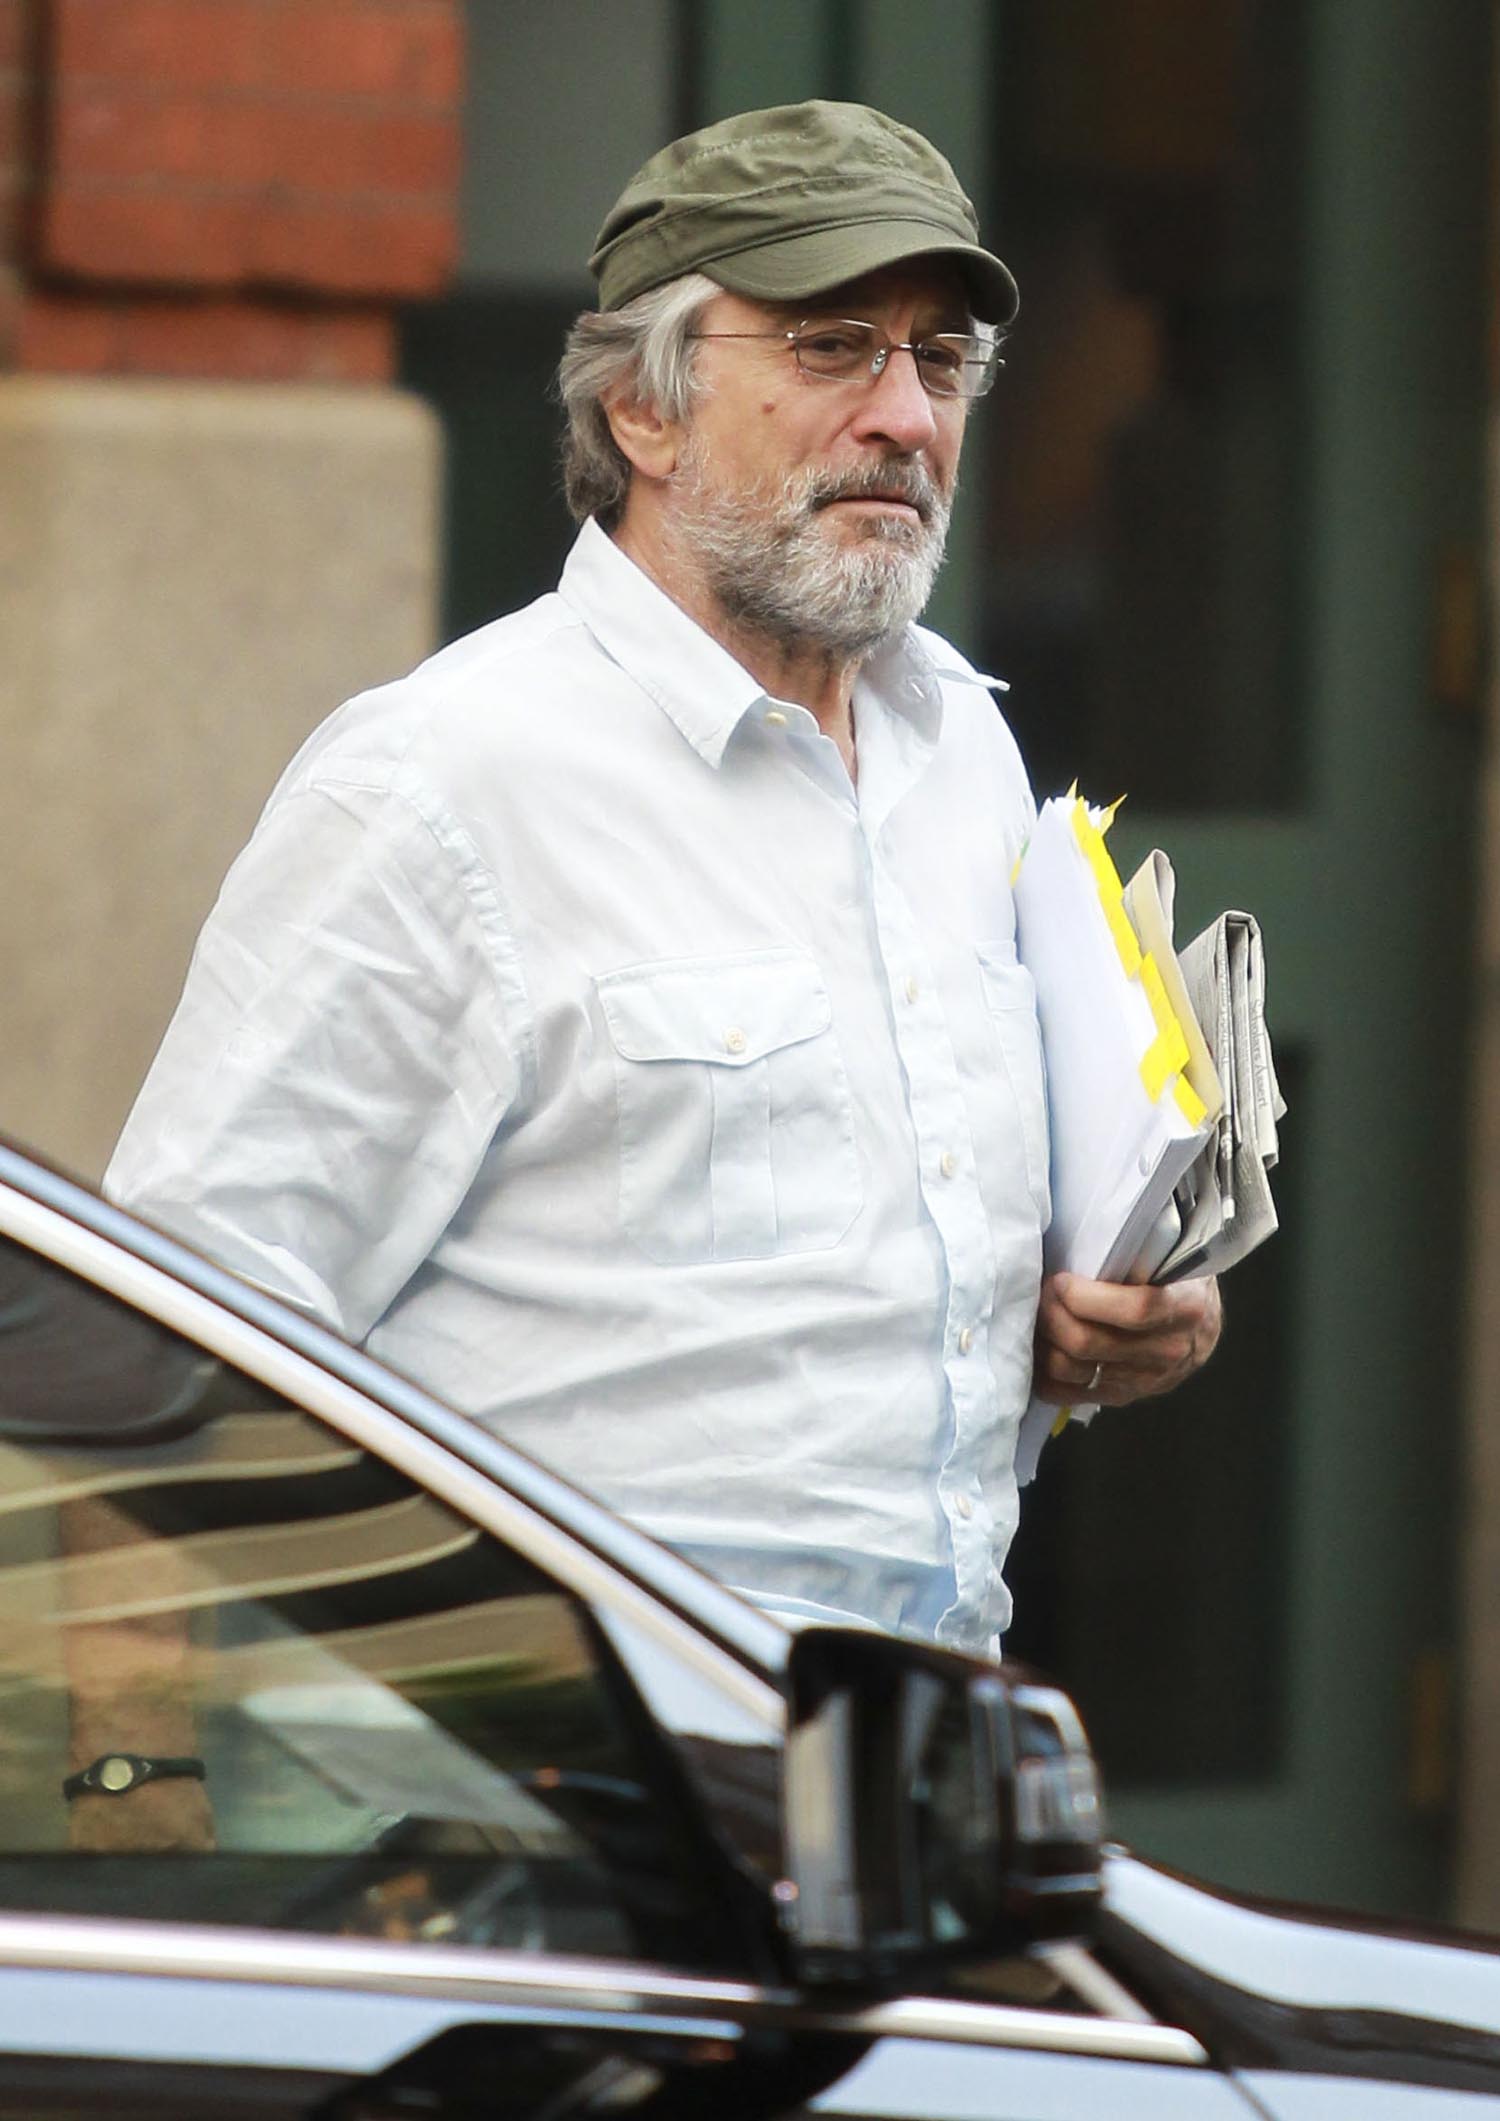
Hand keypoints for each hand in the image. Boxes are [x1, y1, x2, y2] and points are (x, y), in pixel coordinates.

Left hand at [1032, 1271, 1221, 1406]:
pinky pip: (1069, 1393)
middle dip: (1051, 1314)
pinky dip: (1044, 1374)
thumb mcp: (1172, 1256)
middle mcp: (1167, 1350)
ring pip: (1072, 1370)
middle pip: (1089, 1343)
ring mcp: (1145, 1380)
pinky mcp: (1124, 1397)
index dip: (1085, 1297)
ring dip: (1043, 1342)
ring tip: (1037, 1317)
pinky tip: (1039, 1351)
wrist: (1203, 1323)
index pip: (1132, 1310)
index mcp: (1185, 1308)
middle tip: (1042, 1293)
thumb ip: (1136, 1255)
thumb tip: (1080, 1249)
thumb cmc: (1178, 1278)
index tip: (1061, 1280)